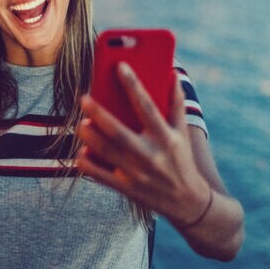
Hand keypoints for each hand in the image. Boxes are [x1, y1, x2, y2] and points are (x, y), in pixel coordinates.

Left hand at [76, 63, 210, 226]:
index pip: (147, 106)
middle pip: (119, 132)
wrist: (188, 202)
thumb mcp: (183, 132)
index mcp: (166, 137)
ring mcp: (138, 173)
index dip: (133, 84)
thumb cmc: (182, 160)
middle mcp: (152, 155)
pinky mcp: (127, 188)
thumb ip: (176, 103)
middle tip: (84, 98)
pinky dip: (88, 163)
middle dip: (99, 114)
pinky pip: (101, 175)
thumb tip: (172, 73)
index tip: (120, 65)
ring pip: (106, 152)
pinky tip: (81, 151)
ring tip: (81, 123)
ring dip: (90, 136)